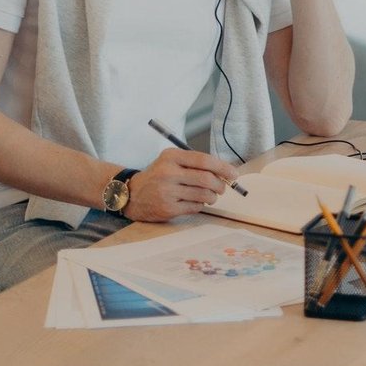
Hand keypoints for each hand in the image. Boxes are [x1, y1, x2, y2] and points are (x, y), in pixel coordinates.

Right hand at [122, 148, 238, 221]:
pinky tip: (196, 201)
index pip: (204, 160)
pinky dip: (201, 205)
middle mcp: (168, 173)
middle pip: (206, 179)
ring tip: (210, 195)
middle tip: (223, 187)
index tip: (233, 173)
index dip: (223, 167)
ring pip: (203, 195)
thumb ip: (195, 163)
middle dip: (221, 184)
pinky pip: (196, 207)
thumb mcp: (171, 161)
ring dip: (213, 196)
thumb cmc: (158, 176)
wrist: (131, 194)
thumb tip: (224, 172)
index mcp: (171, 157)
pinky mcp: (168, 208)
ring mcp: (167, 192)